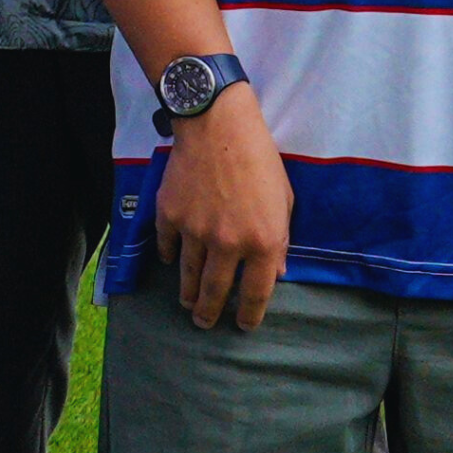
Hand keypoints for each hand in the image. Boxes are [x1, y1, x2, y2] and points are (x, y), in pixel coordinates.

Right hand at [152, 89, 290, 331]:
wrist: (218, 127)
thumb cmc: (259, 159)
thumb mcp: (284, 200)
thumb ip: (281, 239)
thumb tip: (276, 271)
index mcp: (264, 241)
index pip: (256, 292)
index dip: (250, 314)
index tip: (244, 325)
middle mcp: (229, 244)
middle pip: (216, 293)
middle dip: (210, 314)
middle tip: (204, 323)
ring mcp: (195, 232)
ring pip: (188, 276)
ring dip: (188, 294)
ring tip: (188, 303)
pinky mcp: (170, 217)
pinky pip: (168, 247)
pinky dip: (171, 257)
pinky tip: (173, 262)